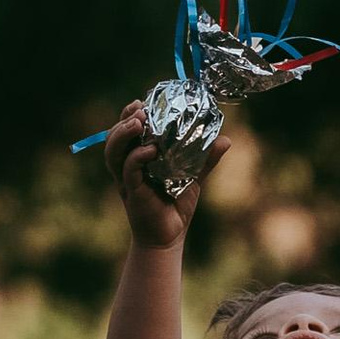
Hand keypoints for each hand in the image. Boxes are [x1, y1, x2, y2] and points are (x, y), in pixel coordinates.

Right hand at [105, 104, 213, 249]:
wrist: (169, 237)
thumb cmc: (177, 204)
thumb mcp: (192, 176)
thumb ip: (205, 158)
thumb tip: (226, 140)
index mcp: (137, 157)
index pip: (126, 129)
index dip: (129, 114)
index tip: (142, 101)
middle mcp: (127, 166)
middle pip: (114, 136)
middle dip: (124, 119)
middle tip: (140, 109)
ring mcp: (126, 179)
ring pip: (113, 151)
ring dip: (122, 133)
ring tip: (139, 121)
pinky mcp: (131, 191)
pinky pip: (128, 170)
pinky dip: (137, 156)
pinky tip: (151, 150)